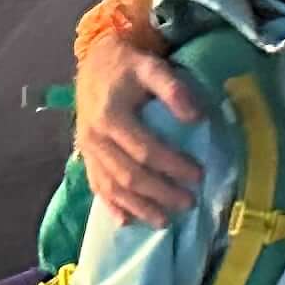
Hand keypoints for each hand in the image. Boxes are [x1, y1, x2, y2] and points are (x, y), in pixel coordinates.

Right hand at [75, 24, 204, 227]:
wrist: (95, 62)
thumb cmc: (127, 66)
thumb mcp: (151, 67)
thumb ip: (173, 89)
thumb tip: (196, 118)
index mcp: (110, 116)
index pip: (145, 150)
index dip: (172, 165)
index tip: (198, 175)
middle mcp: (95, 138)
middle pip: (129, 175)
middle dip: (160, 193)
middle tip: (189, 203)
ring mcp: (88, 151)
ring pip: (112, 187)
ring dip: (139, 208)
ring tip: (164, 222)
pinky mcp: (85, 157)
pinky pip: (96, 186)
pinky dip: (111, 206)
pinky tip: (126, 222)